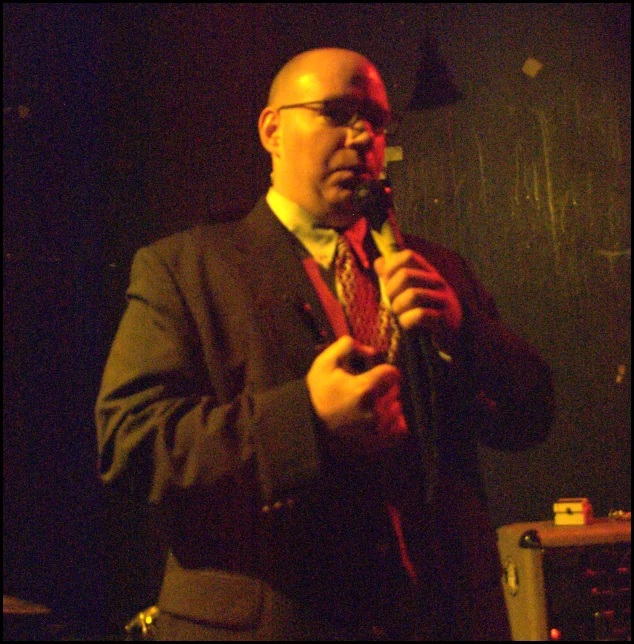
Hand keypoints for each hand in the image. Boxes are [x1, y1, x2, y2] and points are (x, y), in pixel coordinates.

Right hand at [306, 336, 407, 456]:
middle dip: (385, 386)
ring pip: (396, 409)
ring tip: (372, 404)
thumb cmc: (319, 392)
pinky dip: (393, 423)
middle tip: (370, 389)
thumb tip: (370, 350)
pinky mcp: (377, 440)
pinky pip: (398, 429)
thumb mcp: (324, 363)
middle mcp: (375, 408)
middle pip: (395, 390)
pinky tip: (382, 419)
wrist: (310, 422)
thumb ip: (346, 347)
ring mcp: (377, 427)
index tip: (375, 373)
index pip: (392, 373)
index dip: (384, 370)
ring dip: (388, 404)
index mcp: (364, 388)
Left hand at [374, 249, 461, 351]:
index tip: (386, 281)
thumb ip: (394, 276)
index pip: (408, 256)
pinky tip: (407, 324)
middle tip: (391, 302)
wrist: (453, 338)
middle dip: (391, 290)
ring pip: (412, 295)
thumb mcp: (410, 291)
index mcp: (428, 273)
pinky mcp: (444, 319)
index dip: (391, 267)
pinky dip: (407, 321)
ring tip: (399, 314)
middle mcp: (438, 282)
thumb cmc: (427, 312)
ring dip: (398, 307)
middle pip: (405, 274)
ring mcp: (443, 300)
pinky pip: (420, 315)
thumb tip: (379, 262)